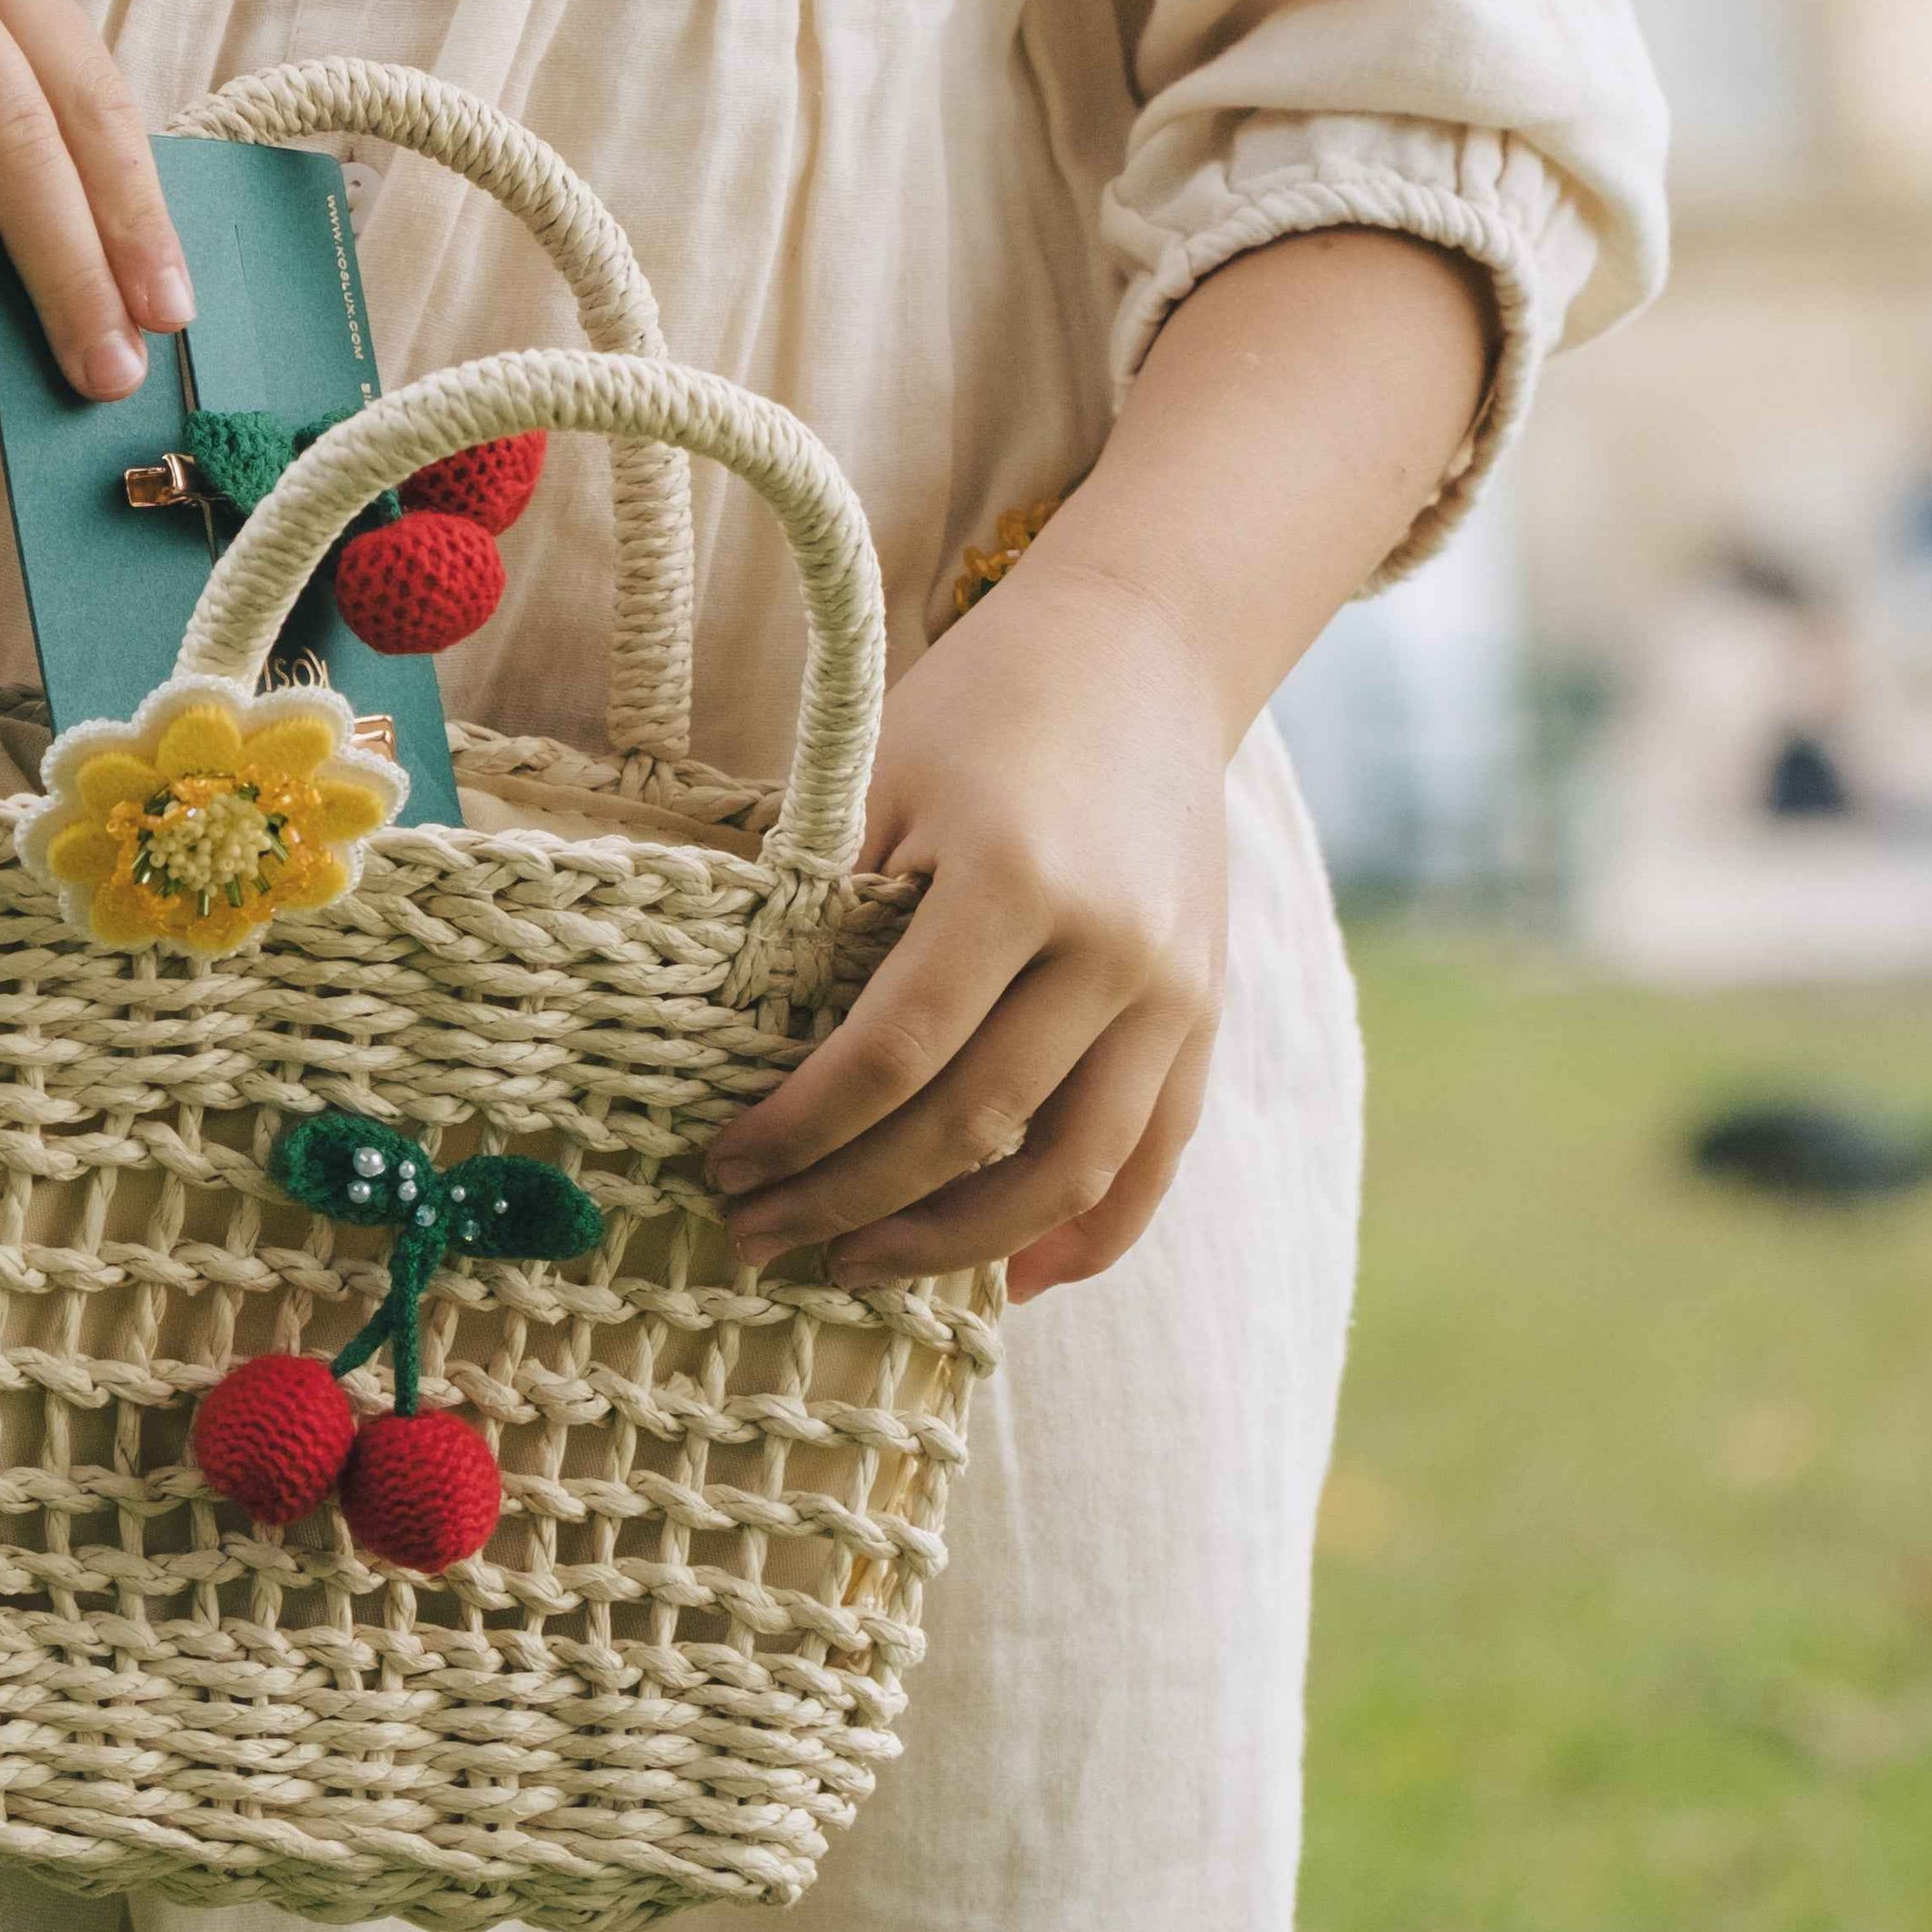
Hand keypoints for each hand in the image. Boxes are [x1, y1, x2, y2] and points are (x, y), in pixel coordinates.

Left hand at [704, 561, 1228, 1303]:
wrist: (1141, 652)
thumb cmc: (982, 704)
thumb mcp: (880, 773)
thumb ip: (824, 909)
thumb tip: (745, 1057)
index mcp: (1014, 876)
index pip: (893, 1050)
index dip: (803, 1128)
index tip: (727, 1167)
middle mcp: (1111, 948)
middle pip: (972, 1126)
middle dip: (851, 1201)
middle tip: (760, 1236)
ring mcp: (1173, 991)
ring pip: (1067, 1172)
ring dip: (955, 1244)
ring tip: (856, 1265)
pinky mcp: (1204, 1013)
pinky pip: (1152, 1159)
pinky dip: (1085, 1234)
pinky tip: (1010, 1279)